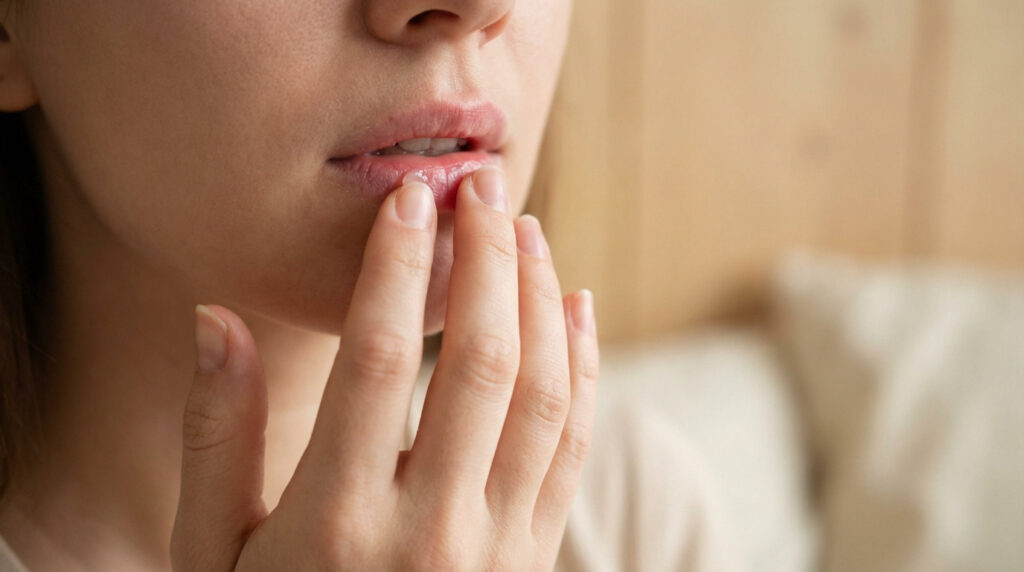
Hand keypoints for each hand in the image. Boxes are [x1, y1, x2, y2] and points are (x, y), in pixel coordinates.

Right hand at [170, 167, 599, 570]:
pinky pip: (571, 446)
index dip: (396, 268)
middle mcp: (428, 531)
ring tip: (524, 230)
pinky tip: (574, 310)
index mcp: (335, 523)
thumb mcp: (212, 554)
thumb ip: (217, 438)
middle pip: (479, 363)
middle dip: (485, 260)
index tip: (408, 198)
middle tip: (479, 186)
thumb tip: (216, 319)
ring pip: (540, 396)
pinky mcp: (535, 557)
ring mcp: (496, 549)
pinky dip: (581, 369)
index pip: (379, 361)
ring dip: (539, 300)